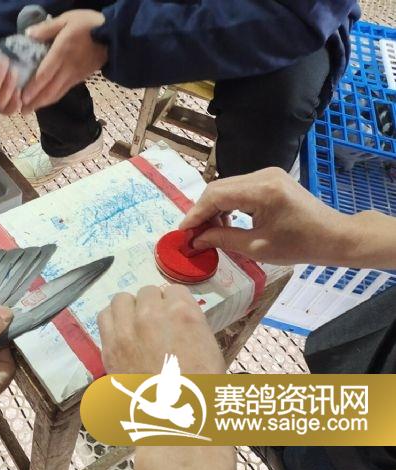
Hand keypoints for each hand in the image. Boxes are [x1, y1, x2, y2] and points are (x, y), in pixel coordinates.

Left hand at [22, 10, 106, 111]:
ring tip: (31, 110)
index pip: (45, 75)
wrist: (113, 35)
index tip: (22, 98)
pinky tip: (47, 100)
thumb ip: (47, 28)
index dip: (33, 88)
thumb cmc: (89, 24)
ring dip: (44, 103)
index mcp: (61, 53)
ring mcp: (75, 75)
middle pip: (50, 89)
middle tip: (23, 111)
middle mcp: (67, 68)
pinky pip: (64, 90)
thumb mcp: (66, 19)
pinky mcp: (81, 78)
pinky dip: (54, 98)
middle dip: (36, 102)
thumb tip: (28, 35)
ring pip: (57, 93)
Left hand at [97, 285, 223, 374]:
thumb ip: (190, 322)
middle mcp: (152, 314)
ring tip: (134, 324)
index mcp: (183, 313)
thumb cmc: (200, 386)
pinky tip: (120, 332)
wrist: (174, 416)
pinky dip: (112, 321)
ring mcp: (127, 329)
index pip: (174, 291)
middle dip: (152, 306)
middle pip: (147, 292)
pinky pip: (104, 317)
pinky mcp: (109, 345)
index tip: (173, 317)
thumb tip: (176, 315)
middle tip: (155, 324)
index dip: (174, 304)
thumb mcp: (207, 345)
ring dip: (129, 309)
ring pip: (121, 299)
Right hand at [179, 167, 358, 264]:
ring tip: (210, 231)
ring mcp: (267, 174)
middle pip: (219, 187)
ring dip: (214, 207)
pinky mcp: (270, 178)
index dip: (196, 213)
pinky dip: (228, 204)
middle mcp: (263, 175)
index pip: (216, 195)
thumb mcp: (257, 248)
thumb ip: (223, 239)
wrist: (333, 236)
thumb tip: (196, 239)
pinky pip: (239, 188)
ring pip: (227, 186)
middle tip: (194, 234)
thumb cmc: (300, 245)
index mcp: (262, 191)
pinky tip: (226, 221)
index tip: (184, 231)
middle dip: (203, 210)